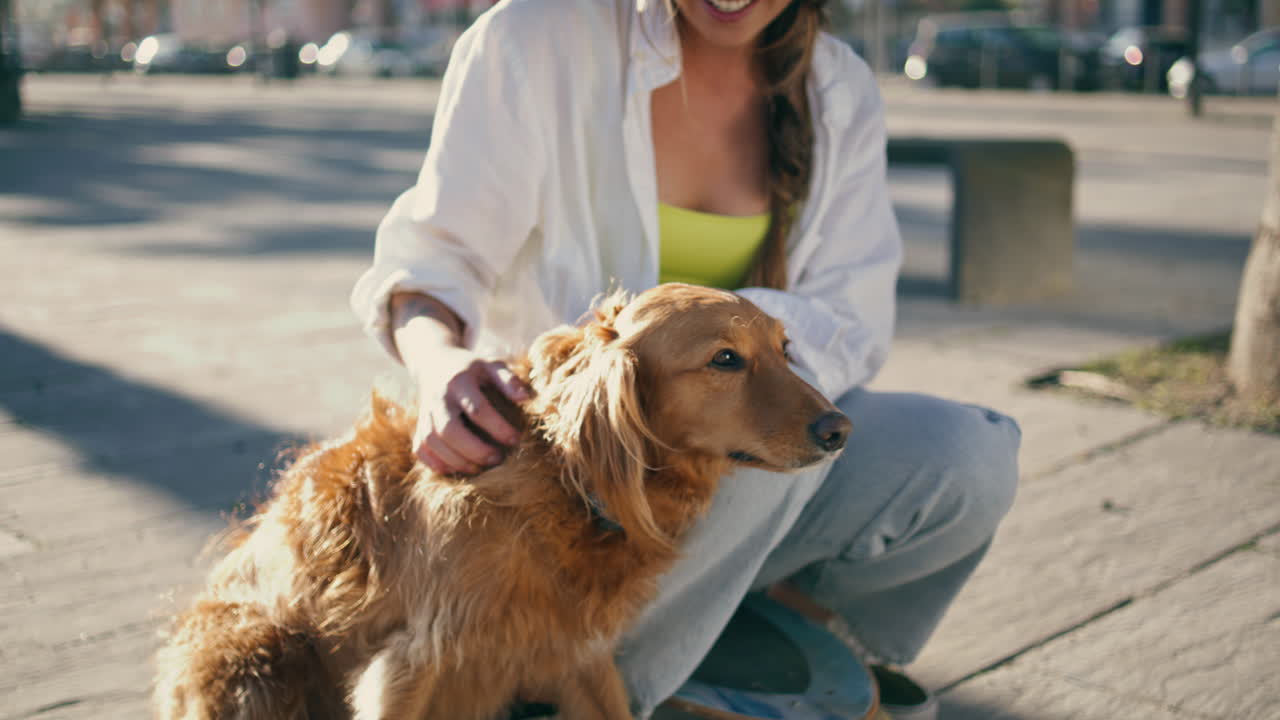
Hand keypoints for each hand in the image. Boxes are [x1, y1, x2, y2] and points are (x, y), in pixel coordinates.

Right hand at [409, 347, 529, 475]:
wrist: (434, 363)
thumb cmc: (472, 368)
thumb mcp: (491, 365)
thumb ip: (509, 380)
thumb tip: (526, 398)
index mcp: (459, 382)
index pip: (477, 409)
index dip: (498, 428)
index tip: (516, 439)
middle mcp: (438, 399)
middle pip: (448, 430)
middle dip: (474, 450)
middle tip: (497, 459)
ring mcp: (424, 414)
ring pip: (432, 443)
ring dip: (457, 461)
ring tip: (480, 468)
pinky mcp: (418, 427)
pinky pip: (421, 450)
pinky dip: (436, 464)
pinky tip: (457, 469)